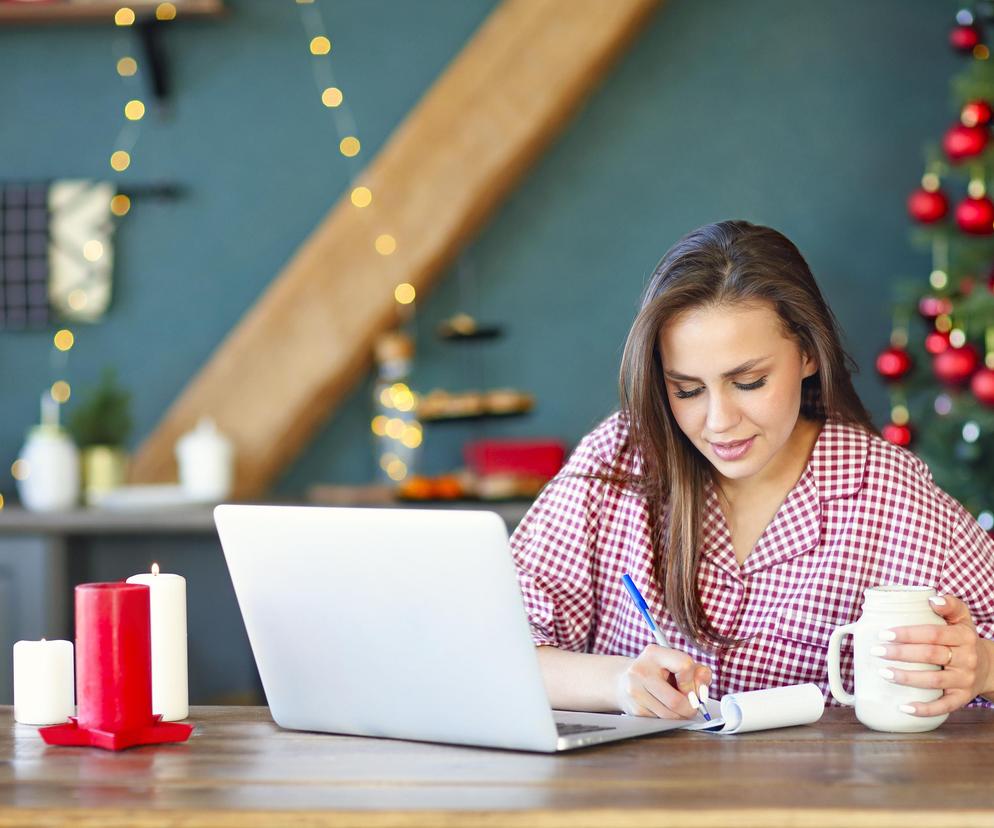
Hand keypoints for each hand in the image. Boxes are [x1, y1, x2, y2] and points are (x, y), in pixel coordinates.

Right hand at [615, 644, 711, 718]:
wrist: (623, 680)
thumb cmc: (658, 672)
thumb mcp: (678, 664)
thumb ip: (698, 673)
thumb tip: (702, 692)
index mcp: (654, 653)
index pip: (684, 666)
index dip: (692, 681)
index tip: (690, 685)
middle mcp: (640, 670)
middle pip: (676, 700)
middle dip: (690, 707)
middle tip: (691, 705)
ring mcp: (635, 691)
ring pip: (669, 715)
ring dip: (681, 716)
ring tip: (679, 707)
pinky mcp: (634, 710)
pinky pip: (661, 722)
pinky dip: (669, 719)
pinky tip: (664, 709)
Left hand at [876, 593, 989, 716]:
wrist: (988, 666)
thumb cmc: (963, 638)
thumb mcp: (961, 618)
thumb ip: (949, 604)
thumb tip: (932, 598)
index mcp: (963, 636)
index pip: (933, 634)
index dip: (908, 634)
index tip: (884, 633)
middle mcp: (966, 659)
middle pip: (930, 655)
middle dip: (900, 653)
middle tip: (876, 651)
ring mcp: (964, 680)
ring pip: (934, 681)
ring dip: (906, 678)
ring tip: (883, 673)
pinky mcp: (962, 698)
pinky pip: (944, 707)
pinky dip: (924, 709)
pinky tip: (904, 707)